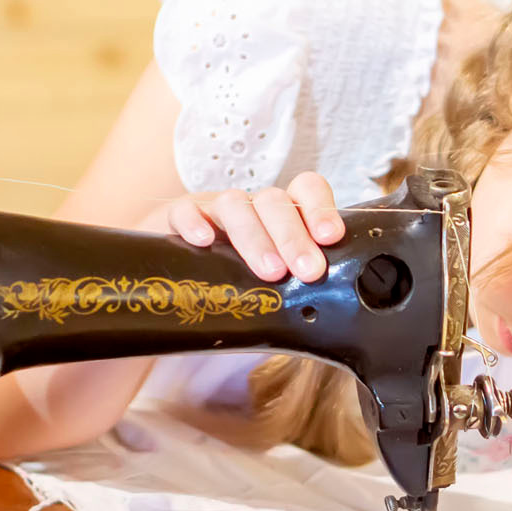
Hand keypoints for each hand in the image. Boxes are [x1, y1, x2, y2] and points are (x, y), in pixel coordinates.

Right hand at [153, 173, 344, 283]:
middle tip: (309, 271)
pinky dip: (194, 222)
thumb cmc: (247, 278)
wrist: (189, 273)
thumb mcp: (280, 280)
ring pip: (234, 205)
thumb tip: (329, 320)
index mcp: (284, 214)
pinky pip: (184, 210)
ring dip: (255, 237)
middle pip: (274, 201)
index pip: (306, 189)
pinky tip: (204, 242)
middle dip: (294, 237)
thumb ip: (302, 287)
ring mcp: (216, 209)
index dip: (320, 208)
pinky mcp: (180, 216)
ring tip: (271, 272)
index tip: (331, 237)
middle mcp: (253, 206)